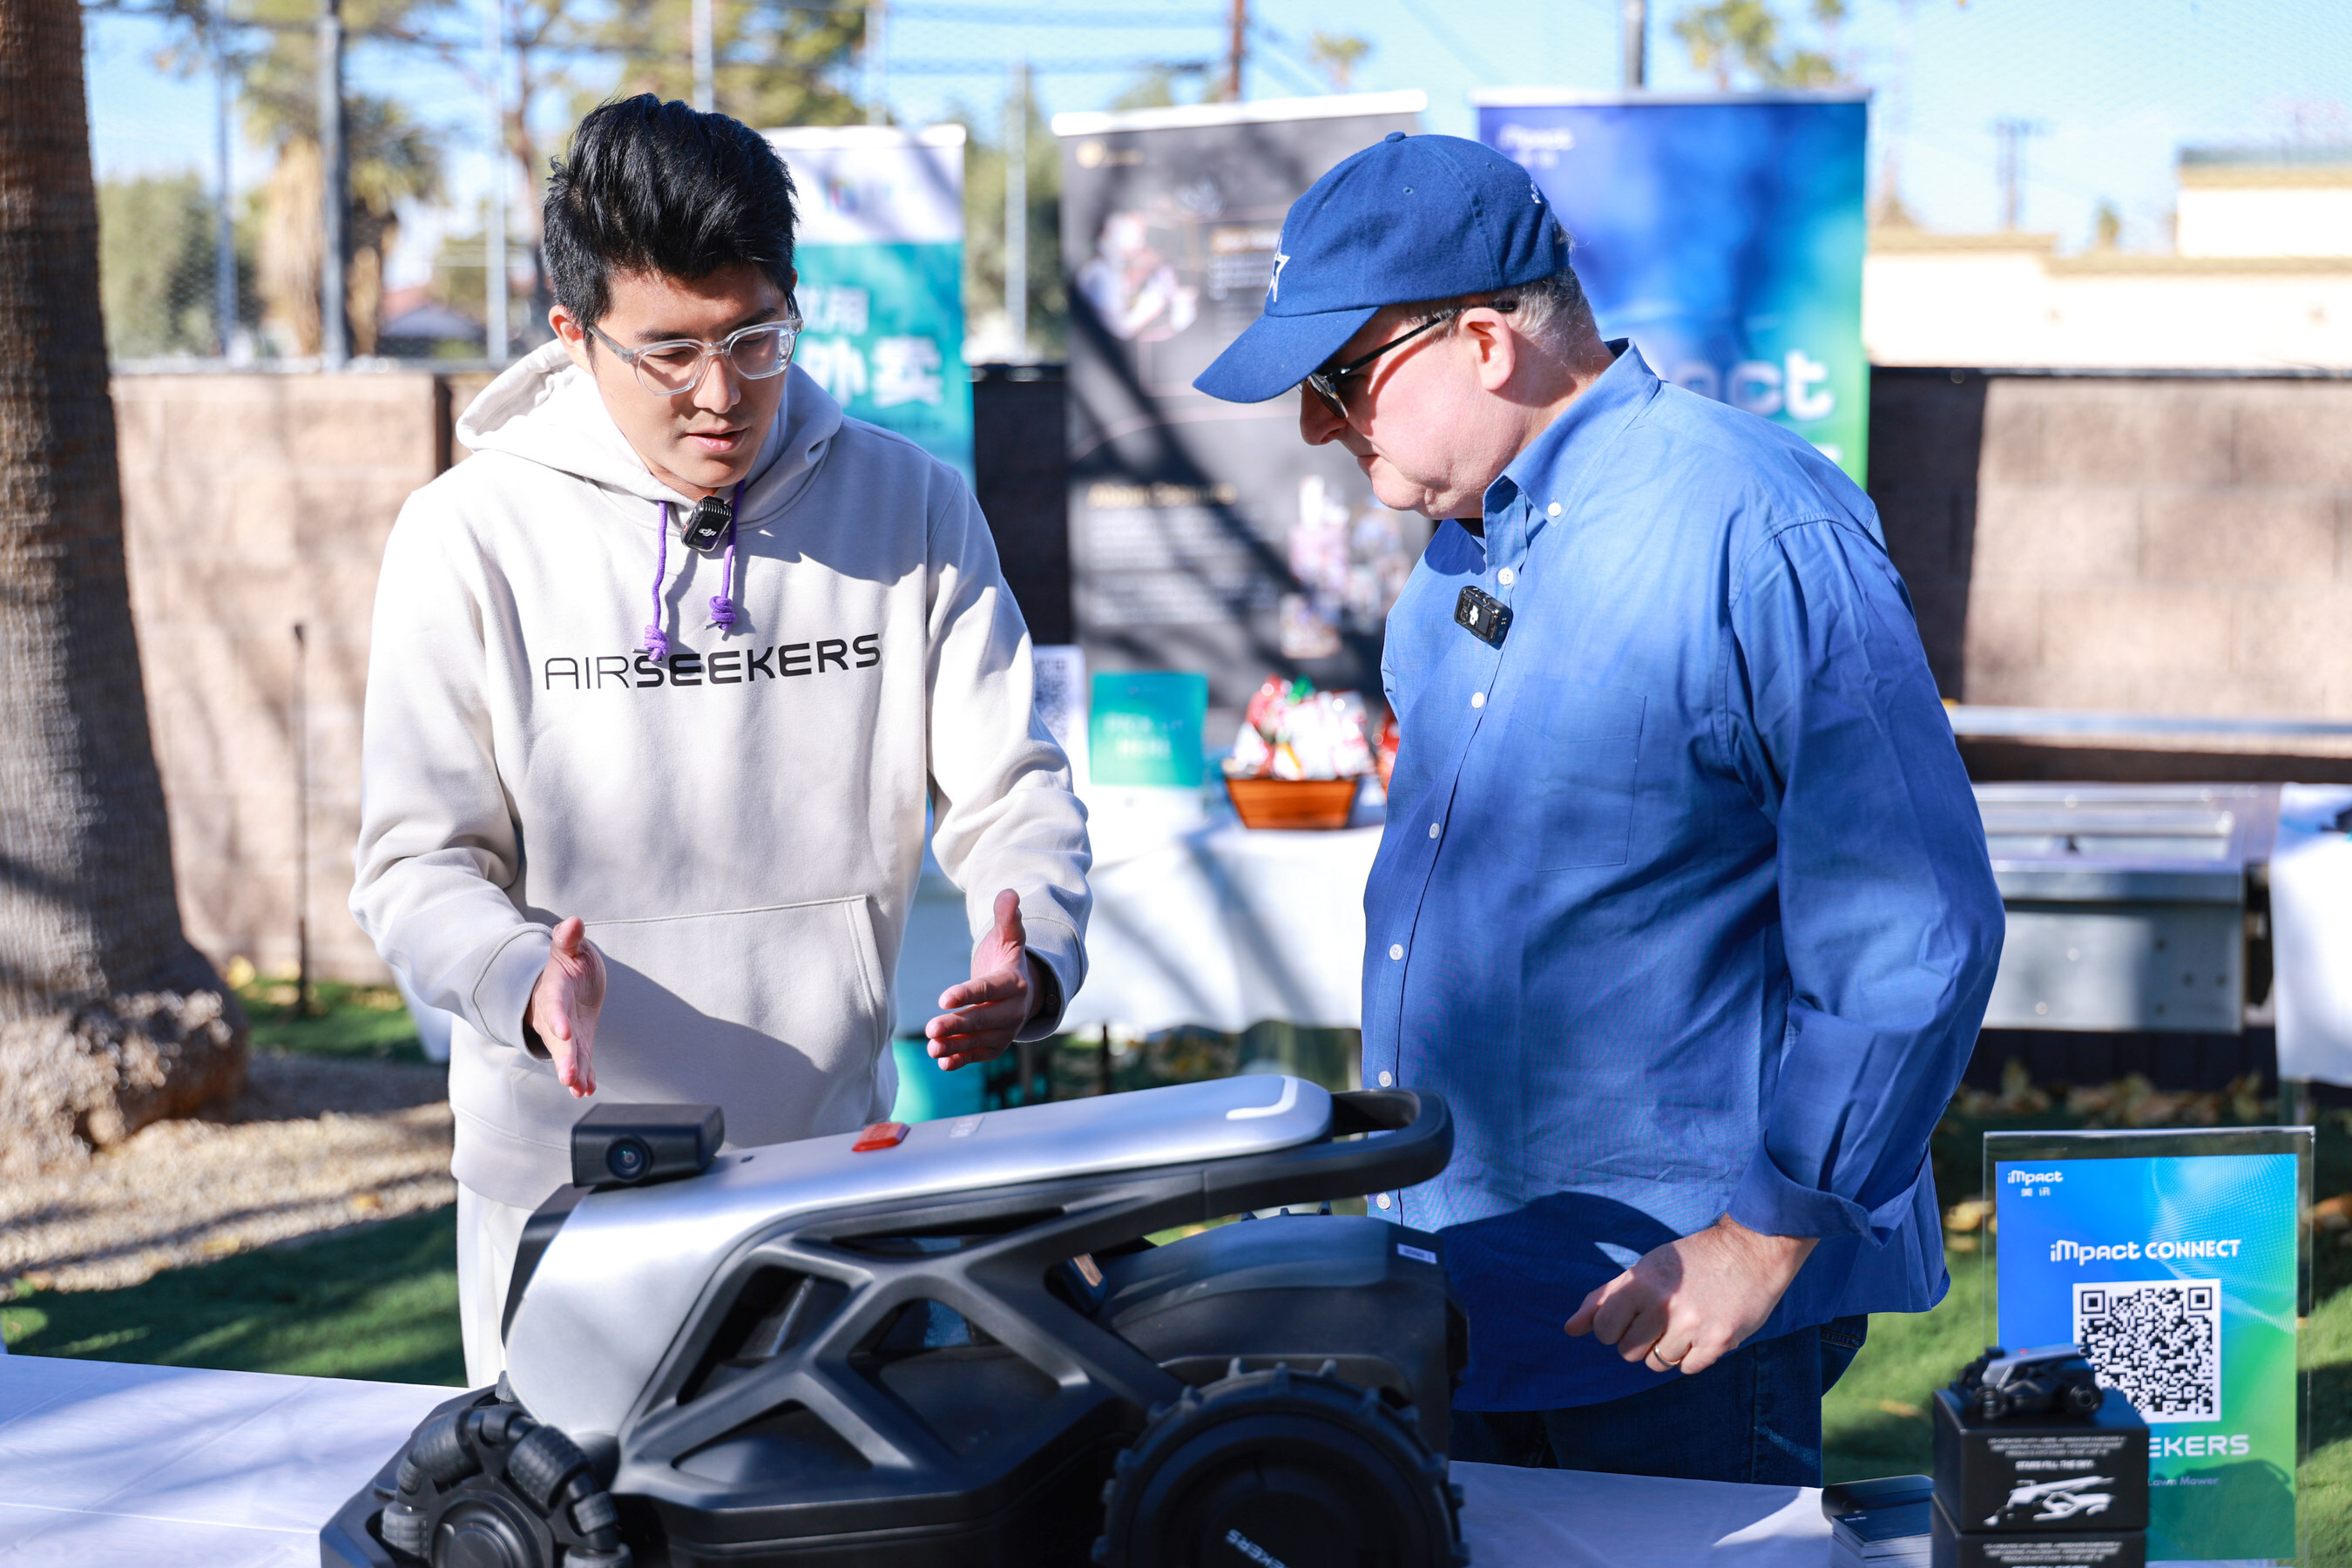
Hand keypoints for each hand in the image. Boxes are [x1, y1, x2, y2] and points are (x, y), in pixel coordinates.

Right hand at [527, 916, 605, 1097]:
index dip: (557, 1018)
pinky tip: (587, 1091)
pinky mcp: (578, 1041)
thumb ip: (569, 940)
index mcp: (554, 991)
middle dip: (564, 1059)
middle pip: (559, 1040)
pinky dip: (585, 1075)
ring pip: (569, 1055)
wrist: (566, 981)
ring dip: (574, 1073)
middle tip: (567, 1078)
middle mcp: (556, 1016)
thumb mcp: (569, 949)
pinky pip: (581, 1060)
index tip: (563, 1032)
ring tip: (578, 1090)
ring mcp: (567, 1032)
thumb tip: (573, 922)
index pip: (554, 1006)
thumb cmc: (568, 961)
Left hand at [925, 889, 1039, 1071]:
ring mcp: (1006, 1032)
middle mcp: (1013, 1011)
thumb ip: (1008, 917)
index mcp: (1015, 984)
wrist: (1021, 991)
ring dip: (956, 1046)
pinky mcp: (996, 1046)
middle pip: (983, 1019)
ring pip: (979, 1040)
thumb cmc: (1008, 960)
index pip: (989, 989)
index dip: (967, 994)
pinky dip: (962, 1059)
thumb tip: (1009, 893)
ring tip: (932, 1047)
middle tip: (931, 1028)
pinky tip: (942, 1062)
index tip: (943, 998)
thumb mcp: (1010, 937)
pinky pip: (978, 1054)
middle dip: (958, 1024)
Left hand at [1562, 1216, 1817, 1376]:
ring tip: (1683, 1324)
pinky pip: (1686, 1369)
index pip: (1603, 1329)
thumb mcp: (1643, 1269)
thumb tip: (1569, 1329)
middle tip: (1658, 1320)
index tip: (1630, 1316)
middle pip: (1628, 1352)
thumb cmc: (1690, 1261)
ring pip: (1656, 1363)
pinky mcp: (1719, 1342)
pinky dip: (1690, 1357)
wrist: (1751, 1252)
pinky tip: (1701, 1333)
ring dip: (1665, 1350)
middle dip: (1638, 1341)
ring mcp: (1693, 1325)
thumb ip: (1604, 1298)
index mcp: (1641, 1282)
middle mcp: (1664, 1305)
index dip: (1612, 1328)